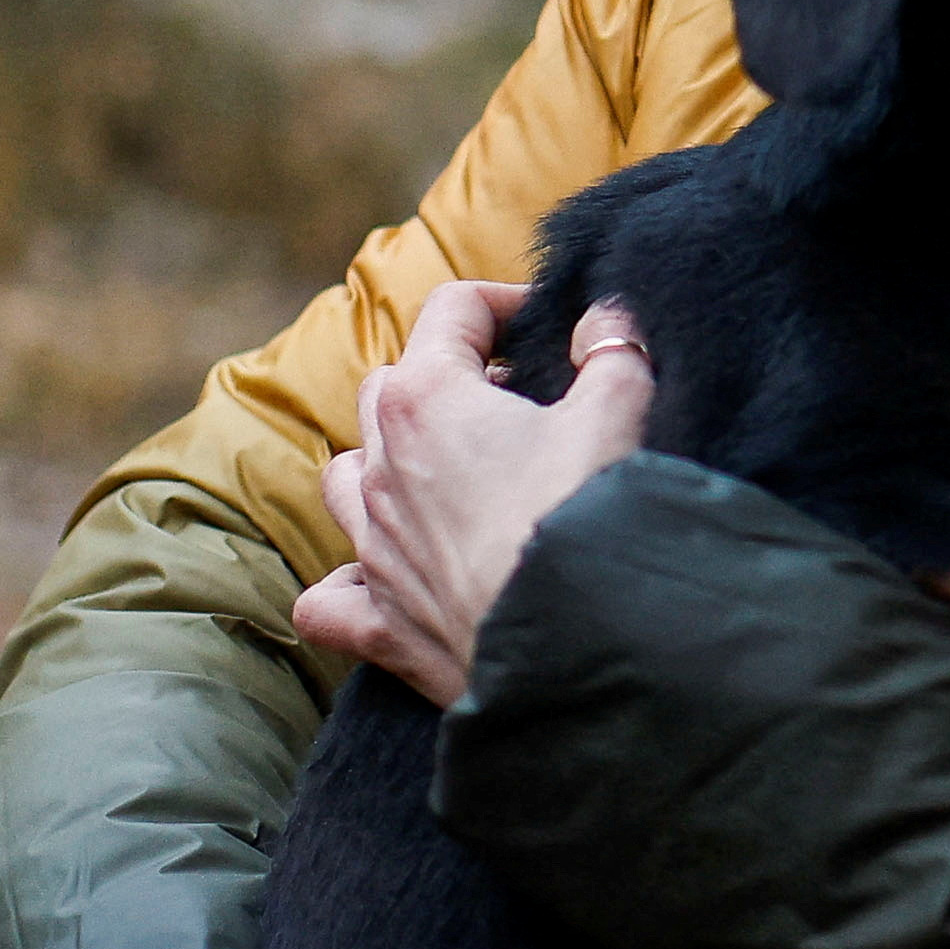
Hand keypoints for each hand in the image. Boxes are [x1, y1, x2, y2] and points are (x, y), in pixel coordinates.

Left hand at [291, 284, 656, 706]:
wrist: (574, 643)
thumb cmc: (588, 517)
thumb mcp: (620, 410)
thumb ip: (613, 350)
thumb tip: (605, 320)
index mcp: (428, 398)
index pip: (451, 311)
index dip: (502, 304)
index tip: (545, 326)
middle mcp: (383, 466)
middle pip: (390, 387)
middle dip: (446, 379)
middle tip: (514, 401)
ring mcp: (373, 546)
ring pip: (345, 478)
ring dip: (385, 466)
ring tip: (444, 477)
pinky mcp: (379, 621)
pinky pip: (329, 599)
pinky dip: (346, 586)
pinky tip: (378, 583)